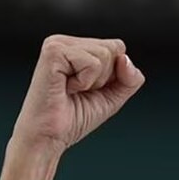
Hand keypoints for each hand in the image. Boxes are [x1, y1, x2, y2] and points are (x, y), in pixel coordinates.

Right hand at [9, 35, 144, 156]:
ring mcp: (58, 44)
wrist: (48, 137)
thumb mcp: (112, 97)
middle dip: (104, 78)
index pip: (118, 48)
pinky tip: (65, 88)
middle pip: (115, 48)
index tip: (88, 90)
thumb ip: (130, 79)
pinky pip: (92, 63)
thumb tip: (125, 58)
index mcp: (77, 47)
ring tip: (71, 90)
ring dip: (93, 82)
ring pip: (105, 54)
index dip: (113, 75)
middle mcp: (66, 42)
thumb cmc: (73, 118)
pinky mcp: (54, 51)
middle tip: (79, 91)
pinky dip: (84, 83)